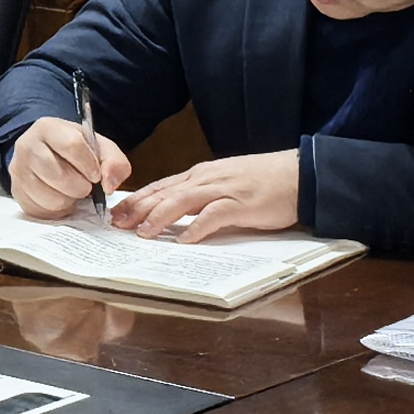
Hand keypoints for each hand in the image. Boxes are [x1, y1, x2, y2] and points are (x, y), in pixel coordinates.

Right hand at [8, 115, 127, 221]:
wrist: (48, 155)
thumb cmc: (77, 152)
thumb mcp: (100, 148)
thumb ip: (114, 162)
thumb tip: (108, 185)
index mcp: (48, 128)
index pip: (72, 145)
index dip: (89, 165)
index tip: (95, 175)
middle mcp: (26, 145)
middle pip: (60, 175)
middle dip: (81, 187)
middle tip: (84, 185)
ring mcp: (18, 169)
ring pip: (50, 196)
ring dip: (69, 200)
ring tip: (70, 191)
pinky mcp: (16, 191)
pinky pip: (41, 210)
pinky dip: (56, 209)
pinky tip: (58, 198)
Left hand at [113, 148, 302, 243]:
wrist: (298, 174)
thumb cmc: (262, 181)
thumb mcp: (224, 183)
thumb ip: (201, 195)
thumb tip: (176, 212)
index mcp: (200, 175)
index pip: (161, 186)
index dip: (137, 200)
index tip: (116, 213)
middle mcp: (206, 179)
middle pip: (165, 193)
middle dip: (138, 208)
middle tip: (117, 224)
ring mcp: (223, 190)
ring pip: (183, 201)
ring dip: (160, 216)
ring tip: (143, 233)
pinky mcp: (241, 204)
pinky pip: (214, 215)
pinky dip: (197, 227)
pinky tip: (185, 239)